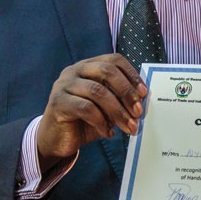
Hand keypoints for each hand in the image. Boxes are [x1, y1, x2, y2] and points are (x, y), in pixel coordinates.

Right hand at [37, 54, 146, 168]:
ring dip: (118, 111)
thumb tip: (142, 101)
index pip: (114, 60)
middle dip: (127, 92)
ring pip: (98, 91)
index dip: (131, 74)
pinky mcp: (58, 102)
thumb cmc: (84, 121)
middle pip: (106, 71)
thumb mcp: (106, 107)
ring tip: (129, 127)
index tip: (144, 93)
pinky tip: (108, 133)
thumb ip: (119, 99)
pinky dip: (102, 122)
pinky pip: (86, 108)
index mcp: (88, 66)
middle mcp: (74, 70)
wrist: (56, 139)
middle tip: (138, 112)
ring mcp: (64, 85)